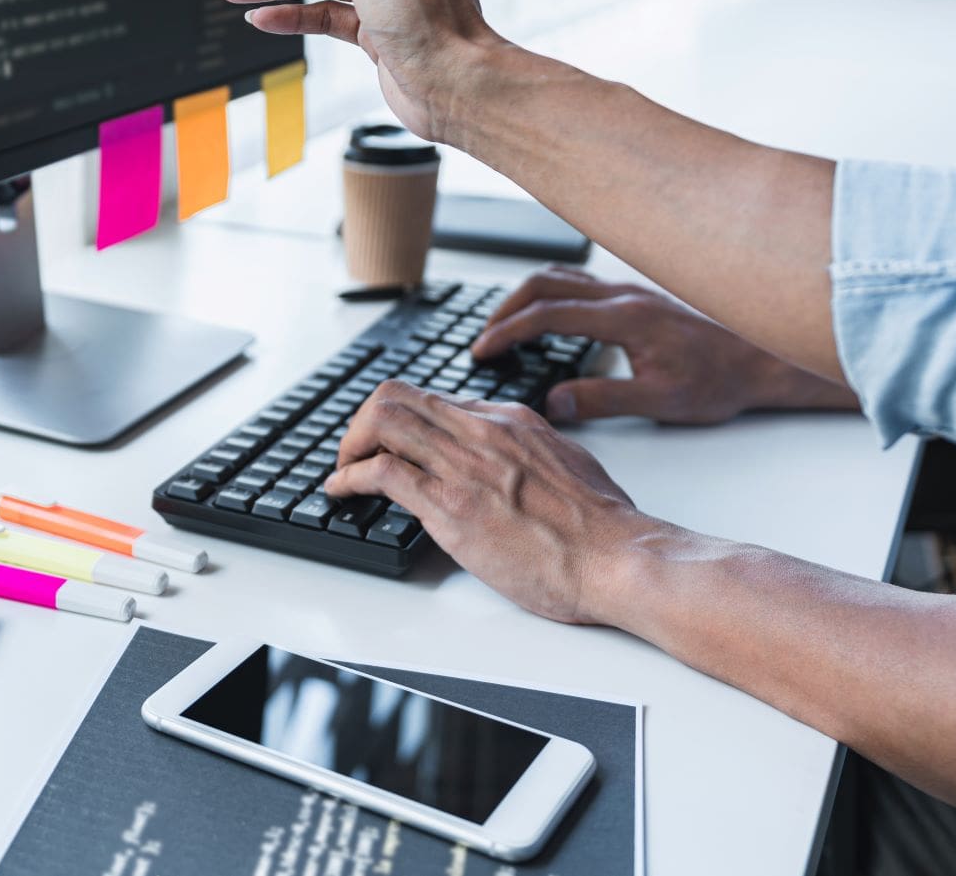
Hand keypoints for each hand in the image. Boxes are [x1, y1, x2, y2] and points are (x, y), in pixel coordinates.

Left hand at [329, 381, 656, 623]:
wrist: (616, 558)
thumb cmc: (601, 525)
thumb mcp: (566, 463)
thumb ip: (528, 451)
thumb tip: (509, 460)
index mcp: (509, 421)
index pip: (434, 399)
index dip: (402, 418)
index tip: (389, 440)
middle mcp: (481, 432)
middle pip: (396, 396)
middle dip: (363, 421)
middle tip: (355, 450)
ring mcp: (463, 465)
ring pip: (381, 421)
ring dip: (349, 444)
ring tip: (343, 468)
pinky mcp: (449, 504)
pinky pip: (381, 472)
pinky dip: (348, 476)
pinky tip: (340, 491)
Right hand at [471, 266, 855, 424]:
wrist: (763, 362)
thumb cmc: (719, 382)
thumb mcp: (659, 402)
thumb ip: (602, 400)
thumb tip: (553, 402)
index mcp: (623, 318)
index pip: (547, 314)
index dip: (507, 331)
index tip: (483, 350)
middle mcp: (623, 296)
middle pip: (543, 284)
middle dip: (504, 309)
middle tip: (483, 339)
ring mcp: (629, 291)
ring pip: (560, 277)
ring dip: (524, 297)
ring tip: (504, 326)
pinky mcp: (636, 296)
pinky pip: (578, 282)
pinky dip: (549, 294)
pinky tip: (547, 316)